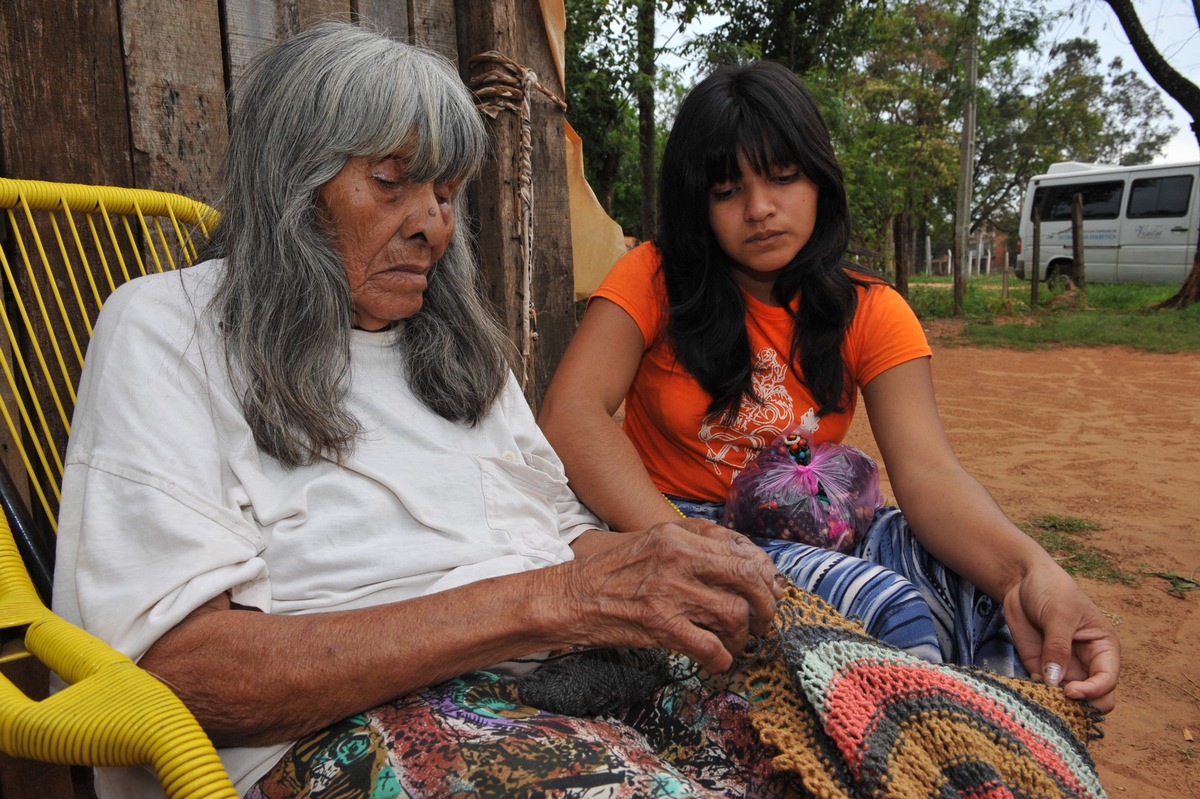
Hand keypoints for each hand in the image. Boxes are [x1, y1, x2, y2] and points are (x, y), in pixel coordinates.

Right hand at [564, 521, 782, 674]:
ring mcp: (670, 592)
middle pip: (748, 577)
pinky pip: (711, 648)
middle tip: (761, 620)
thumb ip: (693, 543)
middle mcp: (678, 558)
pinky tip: (717, 662)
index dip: (763, 572)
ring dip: (742, 636)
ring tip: (734, 642)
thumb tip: (743, 560)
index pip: (740, 548)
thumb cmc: (611, 573)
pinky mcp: (660, 626)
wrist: (570, 597)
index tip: (767, 589)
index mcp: (677, 534)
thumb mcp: (651, 541)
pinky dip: (722, 660)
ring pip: (734, 615)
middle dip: (764, 604)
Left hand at [1002, 559, 1119, 712]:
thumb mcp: (1059, 614)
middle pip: (1095, 699)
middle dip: (1081, 706)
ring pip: (1069, 700)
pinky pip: (1043, 690)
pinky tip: (1025, 688)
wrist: (1022, 581)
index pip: (1107, 680)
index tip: (1070, 691)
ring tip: (1040, 697)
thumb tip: (1055, 680)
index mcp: (1103, 648)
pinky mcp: (1041, 668)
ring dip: (1057, 703)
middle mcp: (1087, 663)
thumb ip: (1058, 647)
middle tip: (1057, 700)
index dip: (1093, 692)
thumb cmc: (1051, 590)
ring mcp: (1064, 668)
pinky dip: (1037, 694)